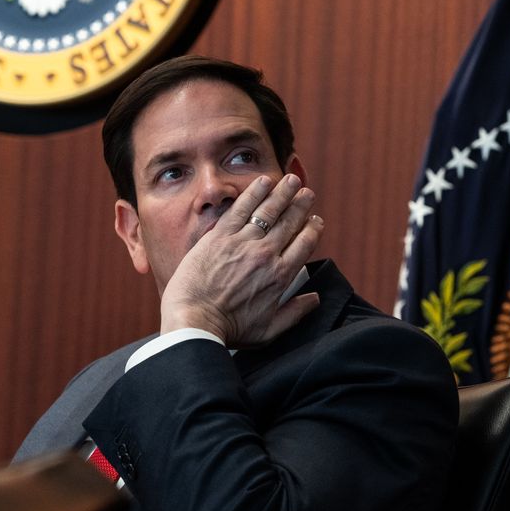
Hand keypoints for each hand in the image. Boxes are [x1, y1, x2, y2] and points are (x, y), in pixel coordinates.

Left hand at [159, 173, 324, 347]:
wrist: (194, 322)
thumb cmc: (229, 331)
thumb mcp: (269, 331)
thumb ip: (295, 313)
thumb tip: (315, 298)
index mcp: (280, 276)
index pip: (304, 244)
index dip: (312, 229)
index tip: (315, 220)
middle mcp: (265, 254)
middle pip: (289, 222)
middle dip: (301, 204)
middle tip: (307, 193)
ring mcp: (242, 243)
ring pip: (268, 210)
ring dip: (283, 193)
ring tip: (291, 180)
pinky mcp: (219, 236)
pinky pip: (240, 208)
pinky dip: (254, 193)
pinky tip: (262, 182)